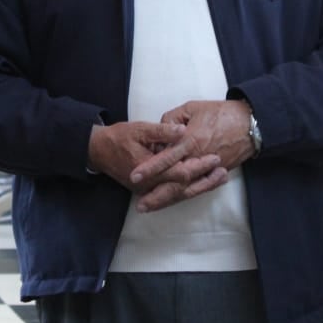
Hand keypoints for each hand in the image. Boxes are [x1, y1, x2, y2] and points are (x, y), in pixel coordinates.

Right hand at [88, 121, 219, 193]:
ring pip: (180, 194)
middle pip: (184, 187)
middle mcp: (151, 184)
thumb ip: (162, 131)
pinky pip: (173, 194)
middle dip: (205, 180)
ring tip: (220, 179)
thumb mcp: (140, 129)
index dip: (199, 166)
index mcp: (150, 169)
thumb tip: (182, 130)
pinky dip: (190, 188)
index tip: (215, 158)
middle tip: (224, 171)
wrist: (99, 151)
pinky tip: (203, 183)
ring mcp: (150, 190)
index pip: (180, 172)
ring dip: (201, 186)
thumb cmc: (119, 138)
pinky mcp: (150, 190)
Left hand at [128, 100, 252, 211]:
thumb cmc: (221, 112)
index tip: (134, 176)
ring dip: (168, 200)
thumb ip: (172, 119)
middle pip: (174, 182)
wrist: (250, 123)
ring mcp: (208, 169)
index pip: (166, 158)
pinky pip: (198, 188)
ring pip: (185, 189)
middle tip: (140, 205)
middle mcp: (198, 158)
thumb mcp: (192, 107)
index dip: (150, 168)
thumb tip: (162, 133)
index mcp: (191, 141)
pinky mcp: (216, 173)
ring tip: (151, 207)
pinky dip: (184, 195)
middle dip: (156, 195)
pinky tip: (172, 201)